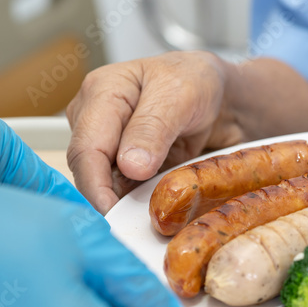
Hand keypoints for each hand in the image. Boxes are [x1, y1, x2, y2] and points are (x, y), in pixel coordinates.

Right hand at [66, 52, 243, 213]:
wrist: (220, 95)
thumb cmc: (197, 80)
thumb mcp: (180, 95)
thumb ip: (153, 128)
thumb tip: (130, 166)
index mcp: (101, 92)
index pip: (86, 146)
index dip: (95, 183)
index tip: (111, 211)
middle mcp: (96, 119)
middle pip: (89, 169)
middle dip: (107, 199)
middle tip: (131, 226)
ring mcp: (108, 145)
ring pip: (105, 184)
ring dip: (125, 203)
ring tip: (152, 215)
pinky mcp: (124, 166)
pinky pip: (124, 191)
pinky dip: (138, 203)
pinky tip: (155, 209)